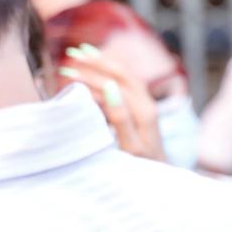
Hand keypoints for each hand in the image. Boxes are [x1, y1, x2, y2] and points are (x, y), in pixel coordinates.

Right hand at [58, 43, 165, 162]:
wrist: (162, 181)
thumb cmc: (143, 167)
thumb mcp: (131, 146)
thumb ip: (121, 117)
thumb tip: (110, 87)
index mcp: (144, 110)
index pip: (116, 82)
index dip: (93, 72)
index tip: (69, 66)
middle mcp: (146, 105)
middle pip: (122, 75)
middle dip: (98, 62)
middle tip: (75, 51)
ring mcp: (144, 108)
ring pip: (122, 80)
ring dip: (102, 68)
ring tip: (80, 58)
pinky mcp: (140, 114)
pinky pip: (122, 90)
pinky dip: (104, 81)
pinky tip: (90, 80)